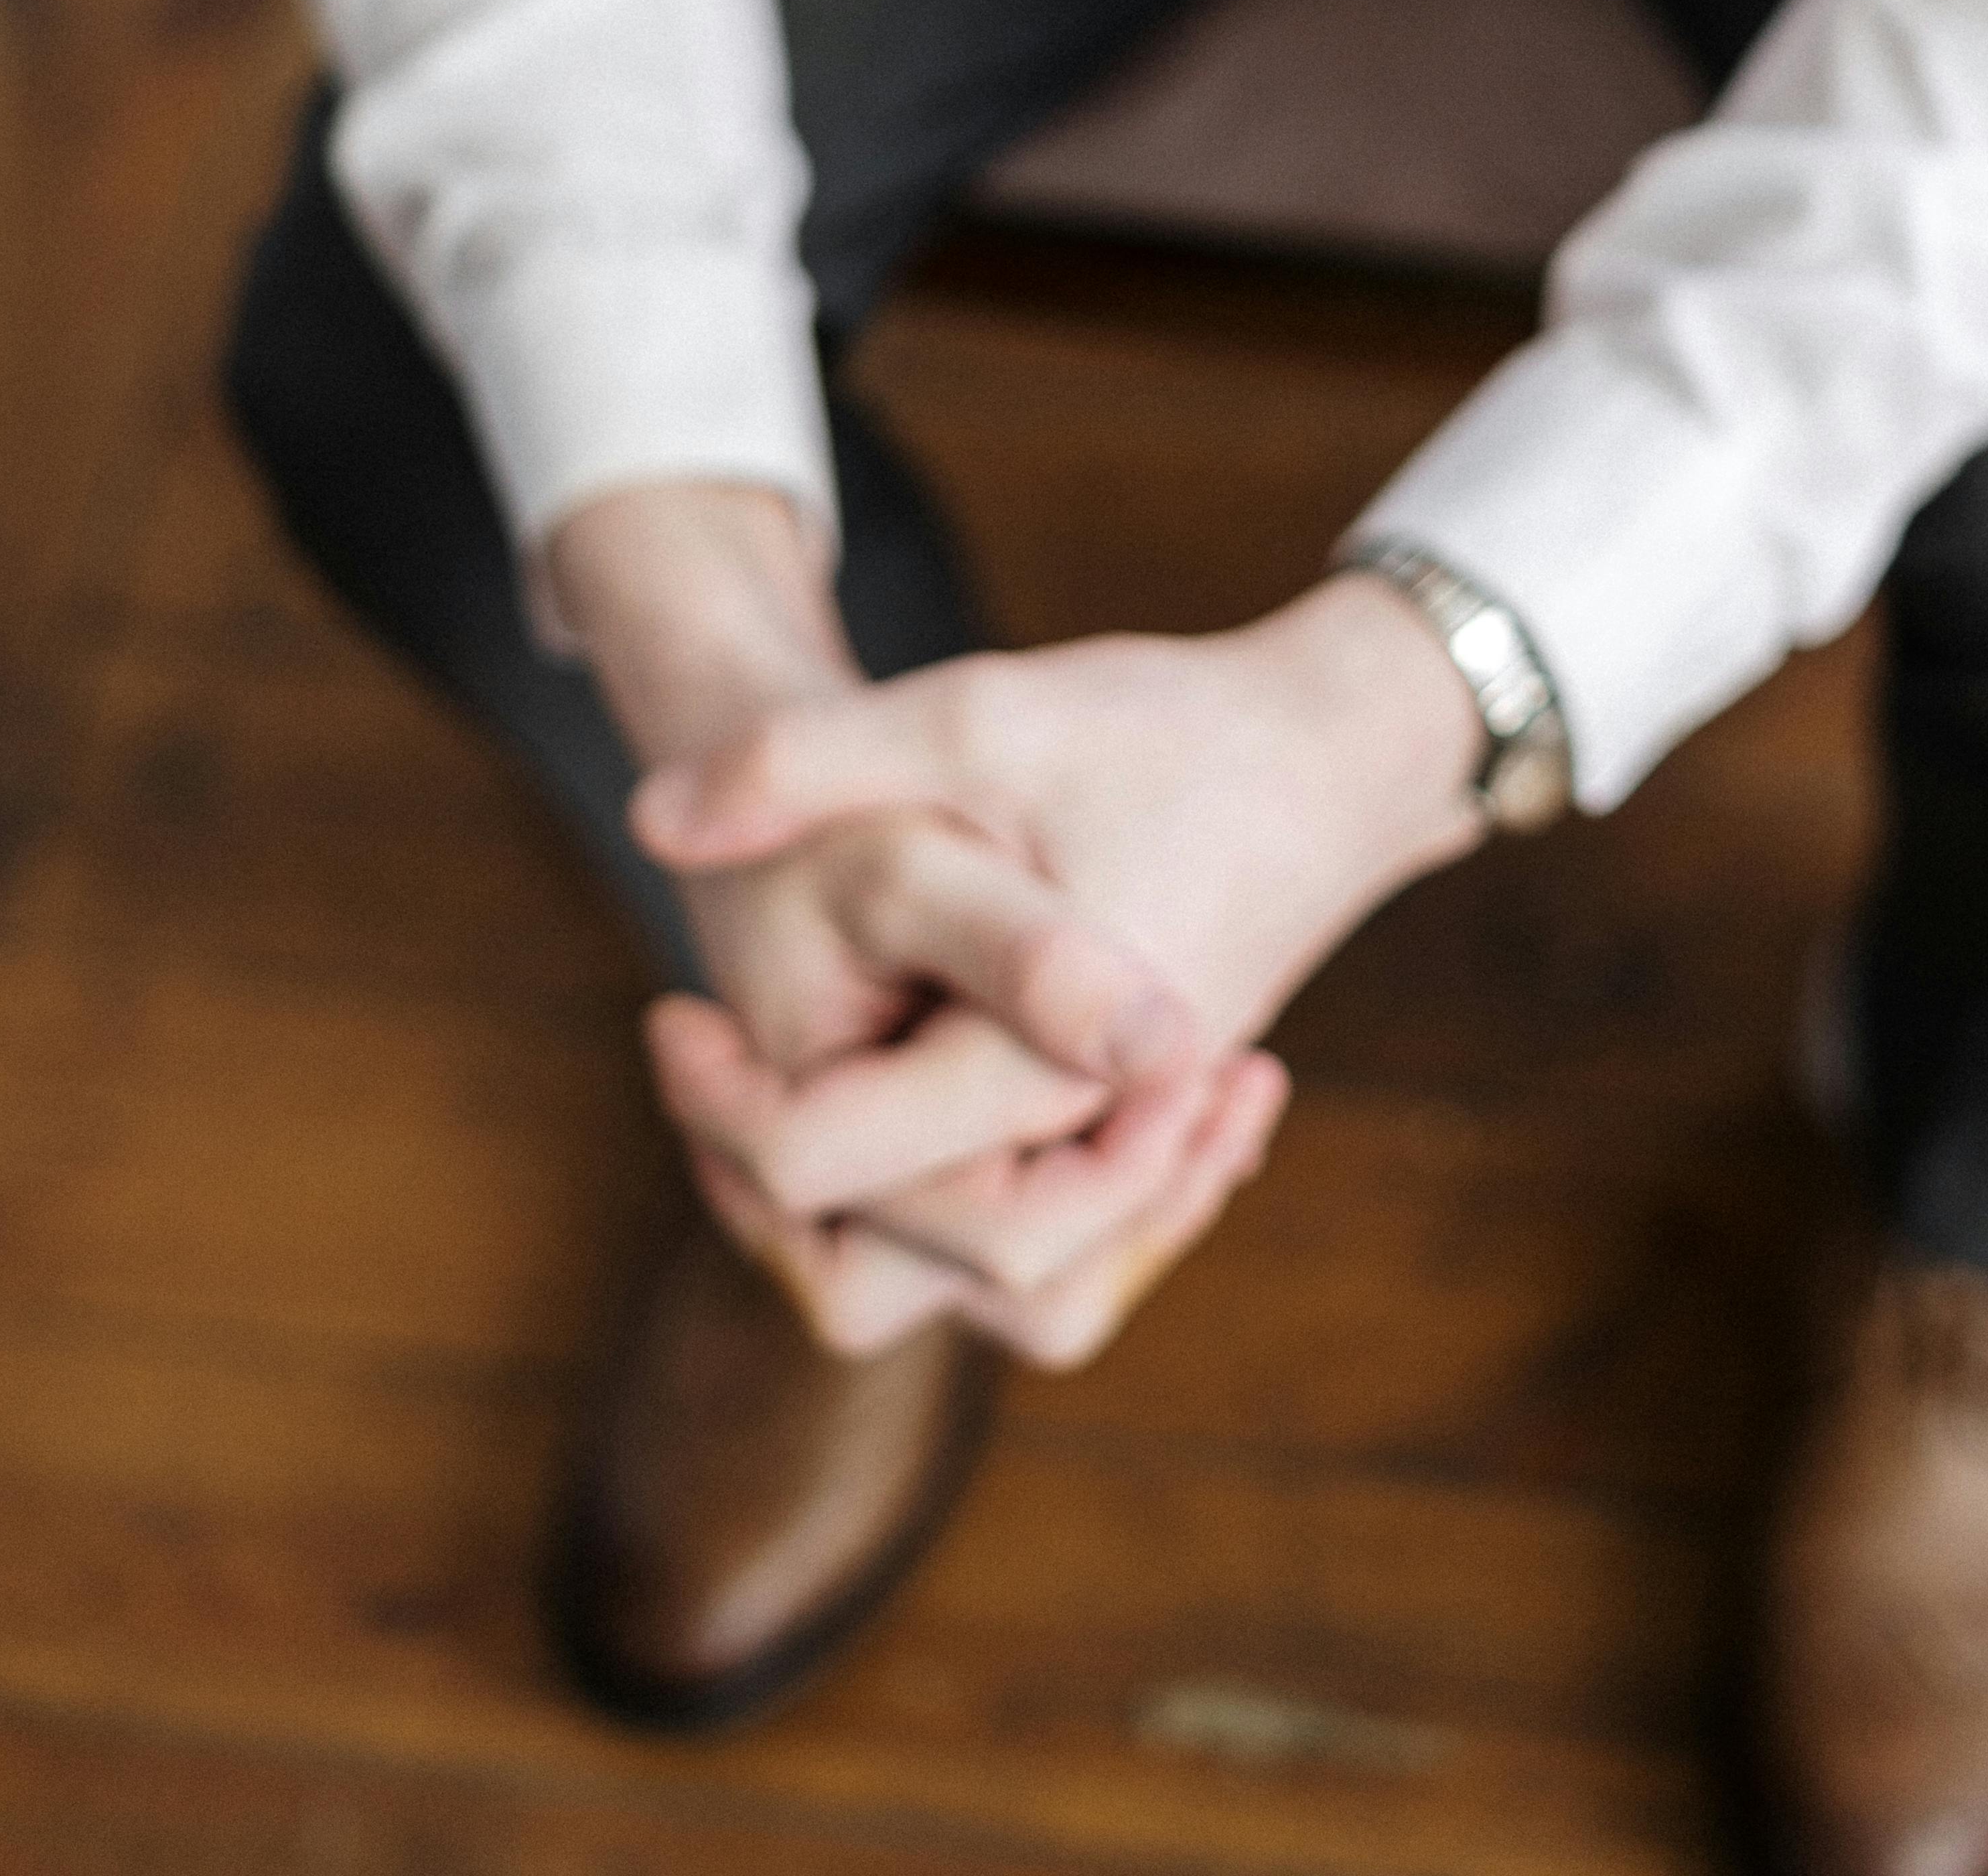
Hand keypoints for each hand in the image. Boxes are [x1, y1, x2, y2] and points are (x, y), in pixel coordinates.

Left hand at [634, 578, 1489, 1334]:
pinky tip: (879, 1072)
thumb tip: (648, 817)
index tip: (671, 1011)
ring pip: (972, 1274)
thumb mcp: (975, 713)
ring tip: (771, 1113)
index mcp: (1033, 1068)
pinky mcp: (1134, 1116)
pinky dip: (943, 1180)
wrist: (1339, 745)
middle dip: (777, 1188)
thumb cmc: (1164, 726)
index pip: (827, 1170)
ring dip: (866, 1214)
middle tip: (704, 1069)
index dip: (720, 1110)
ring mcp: (1120, 1138)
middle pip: (894, 1268)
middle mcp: (1085, 1135)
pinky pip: (1027, 1211)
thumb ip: (812, 762)